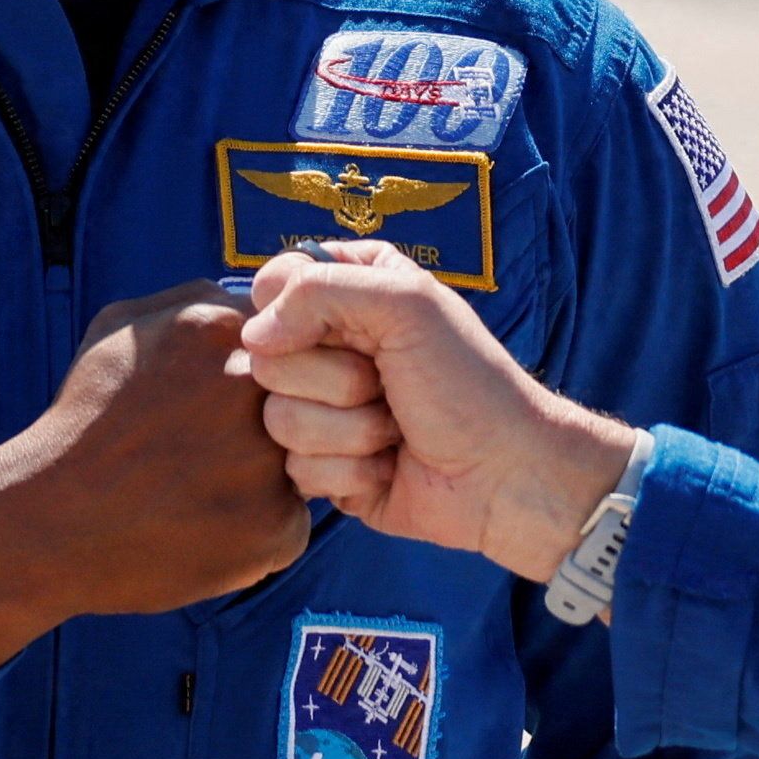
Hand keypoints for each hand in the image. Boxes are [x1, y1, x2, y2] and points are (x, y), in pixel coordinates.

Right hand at [0, 284, 322, 690]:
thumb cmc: (83, 420)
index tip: (233, 392)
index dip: (273, 364)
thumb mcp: (119, 328)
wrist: (49, 521)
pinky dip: (256, 523)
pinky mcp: (278, 528)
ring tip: (205, 483)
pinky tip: (204, 523)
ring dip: (270, 469)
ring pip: (308, 455)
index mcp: (221, 332)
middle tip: (220, 441)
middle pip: (310, 391)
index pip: (293, 333)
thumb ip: (194, 300)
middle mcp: (255, 390)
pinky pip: (291, 518)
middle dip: (278, 413)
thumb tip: (255, 301)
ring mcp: (272, 461)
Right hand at [230, 245, 641, 576]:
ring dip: (348, 431)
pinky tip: (388, 467)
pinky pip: (296, 469)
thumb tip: (254, 338)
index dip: (294, 310)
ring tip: (395, 431)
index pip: (273, 284)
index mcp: (351, 292)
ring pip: (277, 418)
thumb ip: (318, 290)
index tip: (348, 328)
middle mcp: (329, 347)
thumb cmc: (468, 382)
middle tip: (386, 385)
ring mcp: (322, 411)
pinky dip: (349, 471)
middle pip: (266, 359)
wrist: (504, 473)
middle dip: (334, 381)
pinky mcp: (324, 467)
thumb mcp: (407, 304)